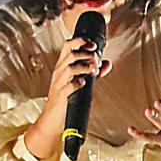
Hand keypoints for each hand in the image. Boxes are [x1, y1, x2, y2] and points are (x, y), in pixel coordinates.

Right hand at [21, 33, 109, 159]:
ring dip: (84, 66)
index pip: (68, 46)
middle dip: (85, 53)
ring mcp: (58, 83)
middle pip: (69, 53)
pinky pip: (68, 86)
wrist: (53, 119)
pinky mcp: (60, 95)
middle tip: (95, 59)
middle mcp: (59, 71)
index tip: (93, 44)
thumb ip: (94, 72)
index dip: (81, 41)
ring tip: (94, 70)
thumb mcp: (81, 81)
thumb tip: (107, 63)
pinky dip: (77, 83)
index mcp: (63, 65)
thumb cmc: (66, 99)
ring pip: (69, 67)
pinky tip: (84, 83)